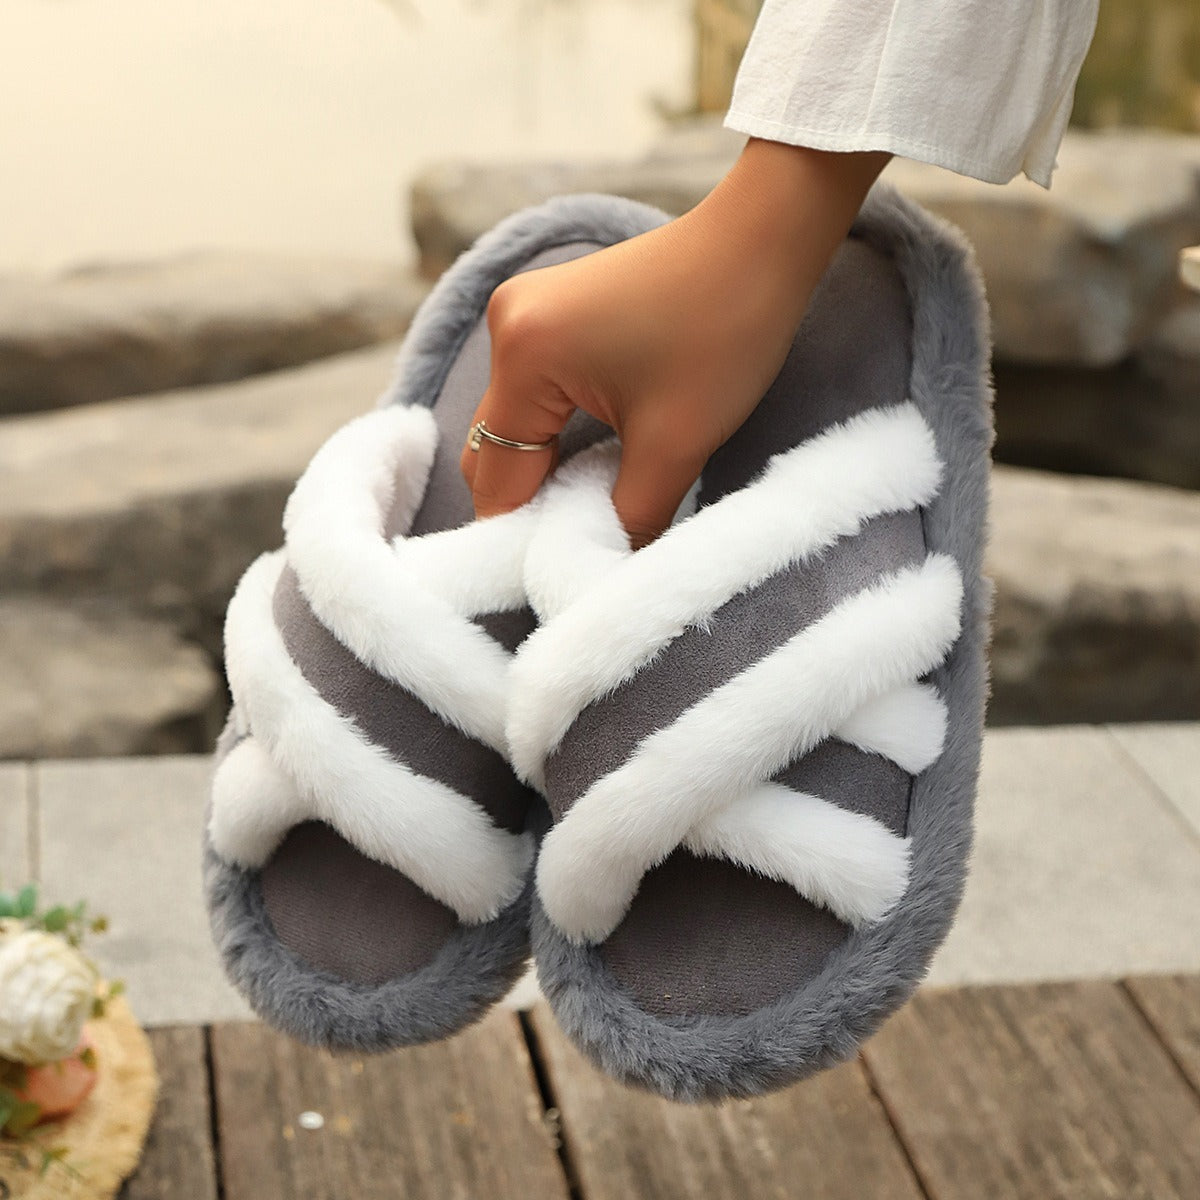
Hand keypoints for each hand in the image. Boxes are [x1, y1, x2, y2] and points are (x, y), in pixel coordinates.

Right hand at [460, 138, 890, 547]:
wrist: (764, 238)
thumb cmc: (725, 329)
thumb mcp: (675, 445)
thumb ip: (626, 520)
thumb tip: (598, 572)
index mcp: (524, 357)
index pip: (498, 480)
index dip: (525, 536)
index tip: (562, 573)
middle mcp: (505, 327)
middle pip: (494, 451)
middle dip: (533, 504)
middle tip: (581, 546)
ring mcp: (524, 314)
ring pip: (516, 426)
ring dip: (548, 470)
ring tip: (597, 507)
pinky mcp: (549, 311)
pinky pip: (535, 395)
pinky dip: (559, 434)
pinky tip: (599, 461)